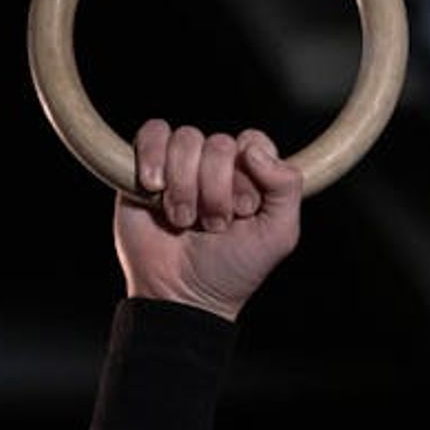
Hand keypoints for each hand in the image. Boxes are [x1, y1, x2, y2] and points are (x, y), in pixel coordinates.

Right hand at [114, 119, 303, 321]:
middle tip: (212, 226)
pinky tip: (154, 189)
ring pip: (185, 139)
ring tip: (183, 220)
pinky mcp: (142, 168)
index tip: (244, 209)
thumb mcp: (279, 233)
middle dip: (216, 190)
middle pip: (219, 143)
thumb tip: (253, 149)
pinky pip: (150, 133)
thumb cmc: (233, 269)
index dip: (249, 172)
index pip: (254, 142)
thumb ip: (287, 186)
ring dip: (185, 186)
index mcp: (250, 175)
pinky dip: (152, 157)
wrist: (182, 296)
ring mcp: (179, 165)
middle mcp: (215, 167)